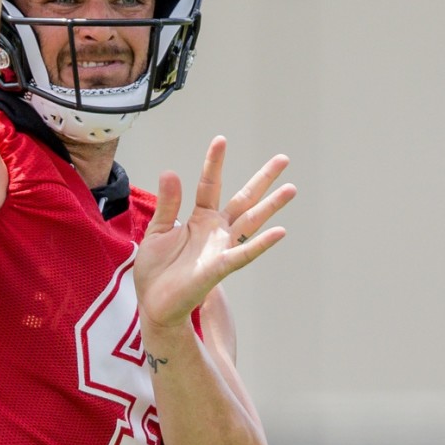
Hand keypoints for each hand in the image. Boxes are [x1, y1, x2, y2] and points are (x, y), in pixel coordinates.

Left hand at [134, 136, 295, 330]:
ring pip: (251, 222)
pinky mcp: (219, 268)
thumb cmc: (156, 270)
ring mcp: (221, 248)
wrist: (153, 304)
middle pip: (244, 199)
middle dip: (263, 179)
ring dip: (271, 205)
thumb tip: (171, 172)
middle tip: (283, 159)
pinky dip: (261, 243)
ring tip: (291, 188)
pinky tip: (279, 232)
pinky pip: (243, 253)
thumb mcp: (157, 230)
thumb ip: (168, 204)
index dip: (214, 163)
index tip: (221, 139)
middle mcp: (216, 231)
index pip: (209, 185)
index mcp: (200, 219)